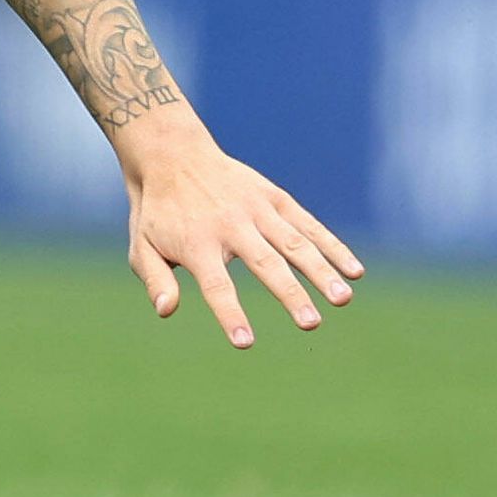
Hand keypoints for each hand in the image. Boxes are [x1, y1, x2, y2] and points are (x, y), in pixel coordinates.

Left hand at [120, 123, 362, 347]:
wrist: (171, 154)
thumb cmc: (158, 211)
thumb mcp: (141, 244)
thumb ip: (155, 278)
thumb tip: (166, 310)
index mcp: (196, 243)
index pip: (216, 285)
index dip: (230, 314)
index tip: (245, 343)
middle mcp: (230, 225)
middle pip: (265, 264)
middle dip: (289, 294)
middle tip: (311, 324)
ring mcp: (256, 209)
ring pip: (295, 244)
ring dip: (321, 271)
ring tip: (343, 299)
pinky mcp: (274, 198)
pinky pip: (308, 224)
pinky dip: (333, 246)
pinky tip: (355, 271)